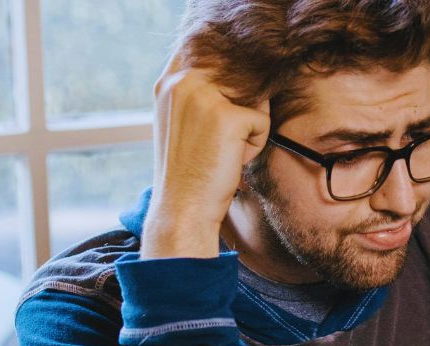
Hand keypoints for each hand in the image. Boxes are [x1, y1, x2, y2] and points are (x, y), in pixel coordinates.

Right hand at [141, 55, 269, 259]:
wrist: (182, 210)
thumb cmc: (188, 172)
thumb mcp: (182, 122)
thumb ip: (201, 93)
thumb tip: (247, 71)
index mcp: (168, 81)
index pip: (208, 51)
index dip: (228, 70)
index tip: (231, 97)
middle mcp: (182, 81)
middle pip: (238, 73)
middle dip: (241, 107)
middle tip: (220, 142)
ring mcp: (205, 97)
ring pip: (253, 97)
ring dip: (248, 126)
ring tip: (224, 151)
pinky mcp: (228, 117)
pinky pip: (261, 121)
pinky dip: (254, 145)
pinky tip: (232, 161)